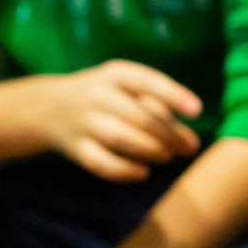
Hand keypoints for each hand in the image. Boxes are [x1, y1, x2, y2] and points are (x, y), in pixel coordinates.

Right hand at [37, 60, 203, 181]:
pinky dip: (124, 171)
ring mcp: (84, 122)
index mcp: (115, 74)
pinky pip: (101, 163)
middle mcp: (97, 95)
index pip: (147, 82)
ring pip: (121, 138)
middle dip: (169, 134)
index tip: (197, 111)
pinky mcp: (75, 148)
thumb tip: (190, 141)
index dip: (173, 95)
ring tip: (168, 156)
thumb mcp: (126, 88)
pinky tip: (144, 173)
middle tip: (189, 147)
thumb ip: (158, 107)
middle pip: (139, 116)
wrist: (49, 107)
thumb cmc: (105, 96)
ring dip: (151, 150)